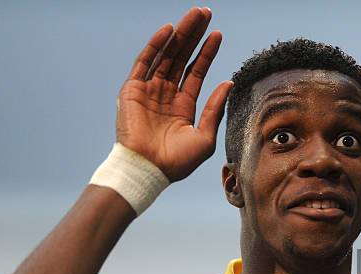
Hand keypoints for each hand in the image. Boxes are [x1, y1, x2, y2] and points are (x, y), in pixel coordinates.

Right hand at [116, 7, 232, 181]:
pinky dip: (156, 46)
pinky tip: (170, 31)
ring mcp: (149, 91)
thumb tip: (228, 84)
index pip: (196, 72)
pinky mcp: (132, 90)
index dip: (207, 53)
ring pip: (166, 55)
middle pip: (182, 58)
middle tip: (205, 13)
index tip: (218, 34)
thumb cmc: (177, 161)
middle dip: (194, 36)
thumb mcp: (204, 136)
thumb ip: (215, 109)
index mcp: (183, 106)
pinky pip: (145, 62)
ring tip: (194, 16)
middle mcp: (166, 95)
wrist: (149, 170)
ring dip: (179, 35)